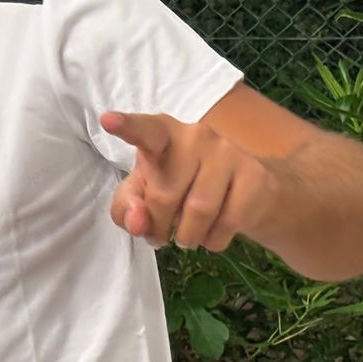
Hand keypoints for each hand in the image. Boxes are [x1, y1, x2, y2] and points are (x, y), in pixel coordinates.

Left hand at [101, 110, 273, 251]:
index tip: (107, 120)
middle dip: (158, 226)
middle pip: (164, 195)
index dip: (127, 126)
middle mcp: (194, 135)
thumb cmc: (180, 185)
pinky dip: (214, 240)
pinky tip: (213, 233)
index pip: (145, 130)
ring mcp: (227, 153)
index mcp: (161, 133)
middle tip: (161, 233)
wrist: (245, 190)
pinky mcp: (254, 176)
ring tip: (186, 235)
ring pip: (198, 212)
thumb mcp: (144, 194)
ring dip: (187, 237)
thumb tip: (138, 223)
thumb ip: (126, 207)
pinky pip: (227, 223)